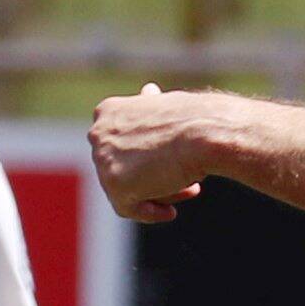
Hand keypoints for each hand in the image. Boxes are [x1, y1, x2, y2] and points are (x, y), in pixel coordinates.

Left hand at [88, 82, 219, 223]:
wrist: (206, 132)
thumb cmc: (196, 118)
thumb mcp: (167, 105)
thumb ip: (149, 113)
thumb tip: (147, 93)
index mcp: (108, 111)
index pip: (119, 145)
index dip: (145, 155)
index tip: (168, 158)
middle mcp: (98, 134)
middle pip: (121, 168)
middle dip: (153, 175)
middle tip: (186, 182)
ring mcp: (103, 160)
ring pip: (125, 188)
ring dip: (157, 191)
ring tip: (190, 190)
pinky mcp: (114, 185)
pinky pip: (128, 208)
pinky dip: (148, 212)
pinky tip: (170, 212)